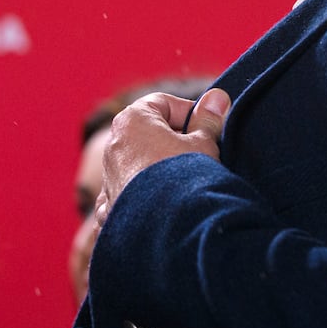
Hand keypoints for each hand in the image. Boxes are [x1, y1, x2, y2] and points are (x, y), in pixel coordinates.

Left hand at [93, 87, 229, 228]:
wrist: (169, 230)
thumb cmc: (184, 179)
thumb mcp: (204, 143)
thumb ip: (208, 120)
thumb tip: (217, 98)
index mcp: (132, 121)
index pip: (164, 103)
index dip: (190, 113)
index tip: (208, 128)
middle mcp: (113, 147)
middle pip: (150, 133)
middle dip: (176, 141)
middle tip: (202, 154)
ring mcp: (108, 180)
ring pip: (140, 165)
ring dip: (161, 170)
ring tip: (187, 183)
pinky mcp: (110, 210)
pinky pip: (129, 196)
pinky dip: (145, 198)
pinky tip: (165, 205)